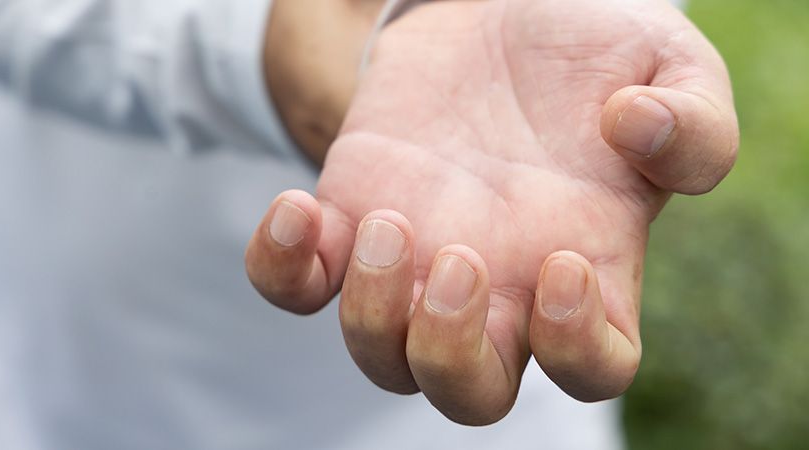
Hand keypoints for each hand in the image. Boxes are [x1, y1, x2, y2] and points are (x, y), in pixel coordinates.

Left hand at [248, 0, 737, 424]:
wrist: (493, 15)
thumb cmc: (587, 53)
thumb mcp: (666, 61)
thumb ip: (693, 117)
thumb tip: (637, 129)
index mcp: (585, 267)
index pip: (592, 370)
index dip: (576, 349)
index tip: (560, 261)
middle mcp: (498, 286)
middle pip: (468, 394)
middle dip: (451, 356)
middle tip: (459, 258)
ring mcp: (416, 262)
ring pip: (381, 358)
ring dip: (374, 312)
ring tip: (390, 220)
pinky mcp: (349, 222)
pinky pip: (298, 289)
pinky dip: (281, 273)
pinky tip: (297, 209)